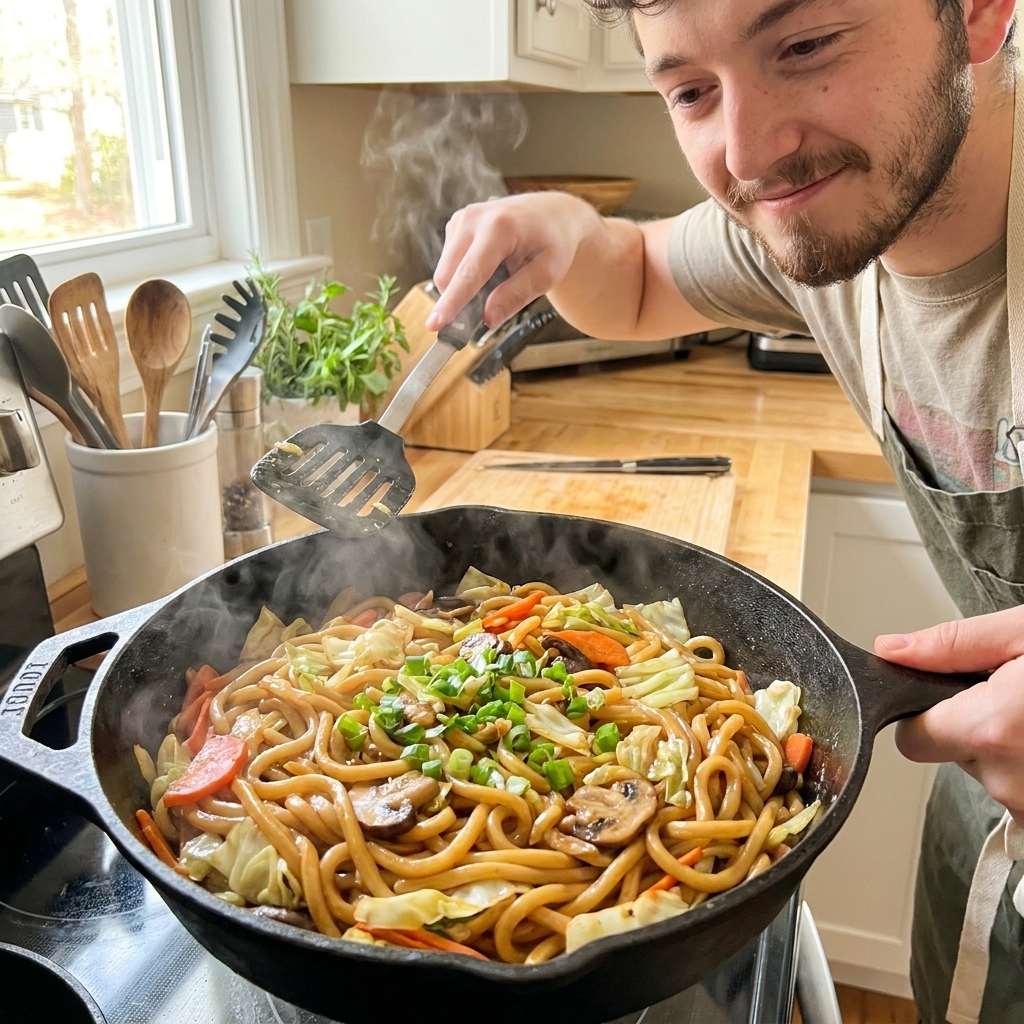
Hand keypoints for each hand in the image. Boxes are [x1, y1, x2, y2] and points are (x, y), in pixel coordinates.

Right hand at [425, 191, 603, 332]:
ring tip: (497, 283)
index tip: (434, 325)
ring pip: (445, 272)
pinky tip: (488, 271)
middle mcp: (473, 218)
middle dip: (456, 303)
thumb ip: (516, 296)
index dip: (452, 302)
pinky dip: (462, 277)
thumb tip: (488, 319)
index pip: (470, 273)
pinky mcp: (455, 224)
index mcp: (500, 227)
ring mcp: (461, 219)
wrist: (552, 213)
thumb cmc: (554, 243)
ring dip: (462, 289)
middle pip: (448, 275)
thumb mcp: (546, 274)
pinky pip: (449, 264)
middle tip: (480, 319)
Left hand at [876, 606, 1023, 821]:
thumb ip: (953, 645)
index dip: (926, 715)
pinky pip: (1022, 795)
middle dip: (975, 728)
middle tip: (1016, 701)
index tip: (952, 699)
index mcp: (991, 729)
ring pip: (993, 776)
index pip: (910, 740)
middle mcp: (1009, 781)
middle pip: (954, 755)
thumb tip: (891, 650)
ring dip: (1009, 750)